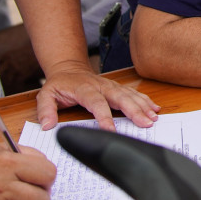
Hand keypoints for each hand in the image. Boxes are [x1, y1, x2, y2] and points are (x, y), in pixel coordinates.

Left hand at [35, 62, 159, 130]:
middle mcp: (101, 86)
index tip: (110, 130)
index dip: (103, 116)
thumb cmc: (59, 85)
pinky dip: (145, 100)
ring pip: (129, 95)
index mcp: (84, 89)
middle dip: (134, 110)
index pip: (96, 103)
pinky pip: (133, 93)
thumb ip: (46, 110)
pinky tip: (155, 108)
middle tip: (146, 123)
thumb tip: (48, 125)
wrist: (68, 68)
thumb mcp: (45, 95)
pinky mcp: (117, 88)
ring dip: (143, 106)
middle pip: (120, 97)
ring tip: (153, 117)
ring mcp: (111, 86)